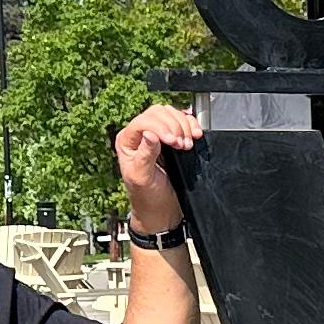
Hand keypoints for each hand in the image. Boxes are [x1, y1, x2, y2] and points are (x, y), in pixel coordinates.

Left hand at [110, 103, 205, 231]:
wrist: (161, 210)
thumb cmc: (147, 196)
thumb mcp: (142, 178)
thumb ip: (145, 155)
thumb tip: (150, 134)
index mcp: (127, 141)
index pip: (143, 121)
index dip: (160, 127)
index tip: (173, 141)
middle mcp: (141, 134)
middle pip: (158, 113)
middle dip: (174, 126)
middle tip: (182, 145)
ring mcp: (157, 134)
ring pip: (171, 114)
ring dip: (184, 126)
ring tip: (188, 144)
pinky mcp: (173, 137)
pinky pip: (183, 121)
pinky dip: (192, 124)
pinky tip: (196, 135)